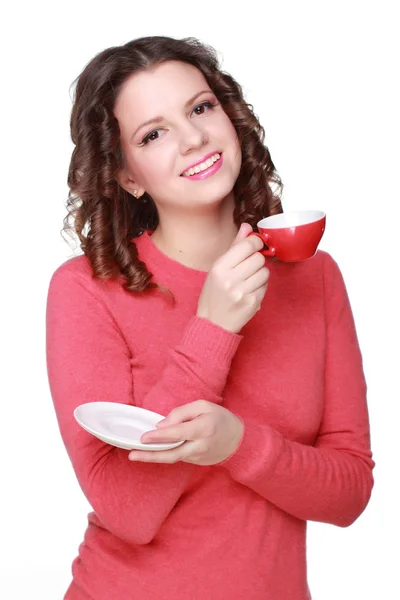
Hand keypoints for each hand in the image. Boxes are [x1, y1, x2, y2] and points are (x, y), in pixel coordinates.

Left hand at [128, 400, 243, 465]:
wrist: (239, 441)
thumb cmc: (220, 418)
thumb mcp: (203, 406)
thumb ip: (182, 413)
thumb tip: (162, 425)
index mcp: (203, 428)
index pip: (177, 434)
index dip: (159, 436)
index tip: (143, 438)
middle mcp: (200, 446)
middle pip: (172, 454)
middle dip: (150, 455)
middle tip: (132, 454)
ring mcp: (198, 457)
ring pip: (172, 458)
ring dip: (153, 458)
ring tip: (135, 455)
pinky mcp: (196, 462)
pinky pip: (178, 457)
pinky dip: (164, 455)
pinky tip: (151, 452)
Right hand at [196, 223, 269, 332]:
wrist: (213, 323)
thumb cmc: (214, 293)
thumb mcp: (218, 268)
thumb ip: (234, 247)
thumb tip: (247, 226)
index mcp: (219, 268)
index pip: (247, 246)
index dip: (256, 242)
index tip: (256, 245)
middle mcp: (230, 280)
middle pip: (258, 258)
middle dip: (257, 259)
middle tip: (249, 266)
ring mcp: (243, 292)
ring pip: (265, 272)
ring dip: (260, 273)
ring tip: (248, 280)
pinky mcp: (253, 303)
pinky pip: (266, 285)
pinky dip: (260, 286)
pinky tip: (250, 290)